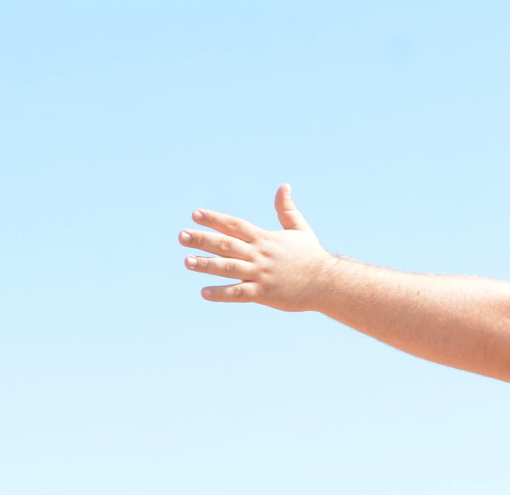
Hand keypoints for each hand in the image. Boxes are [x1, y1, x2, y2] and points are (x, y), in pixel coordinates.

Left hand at [179, 186, 336, 311]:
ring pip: (228, 268)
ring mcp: (261, 274)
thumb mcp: (300, 229)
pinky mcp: (264, 294)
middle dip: (202, 239)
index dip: (214, 219)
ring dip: (206, 264)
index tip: (195, 214)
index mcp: (264, 239)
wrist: (328, 283)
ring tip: (187, 261)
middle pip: (226, 244)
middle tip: (182, 236)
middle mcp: (259, 255)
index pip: (234, 225)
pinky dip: (221, 293)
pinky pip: (239, 293)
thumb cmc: (312, 257)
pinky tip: (204, 292)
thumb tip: (284, 186)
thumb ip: (287, 209)